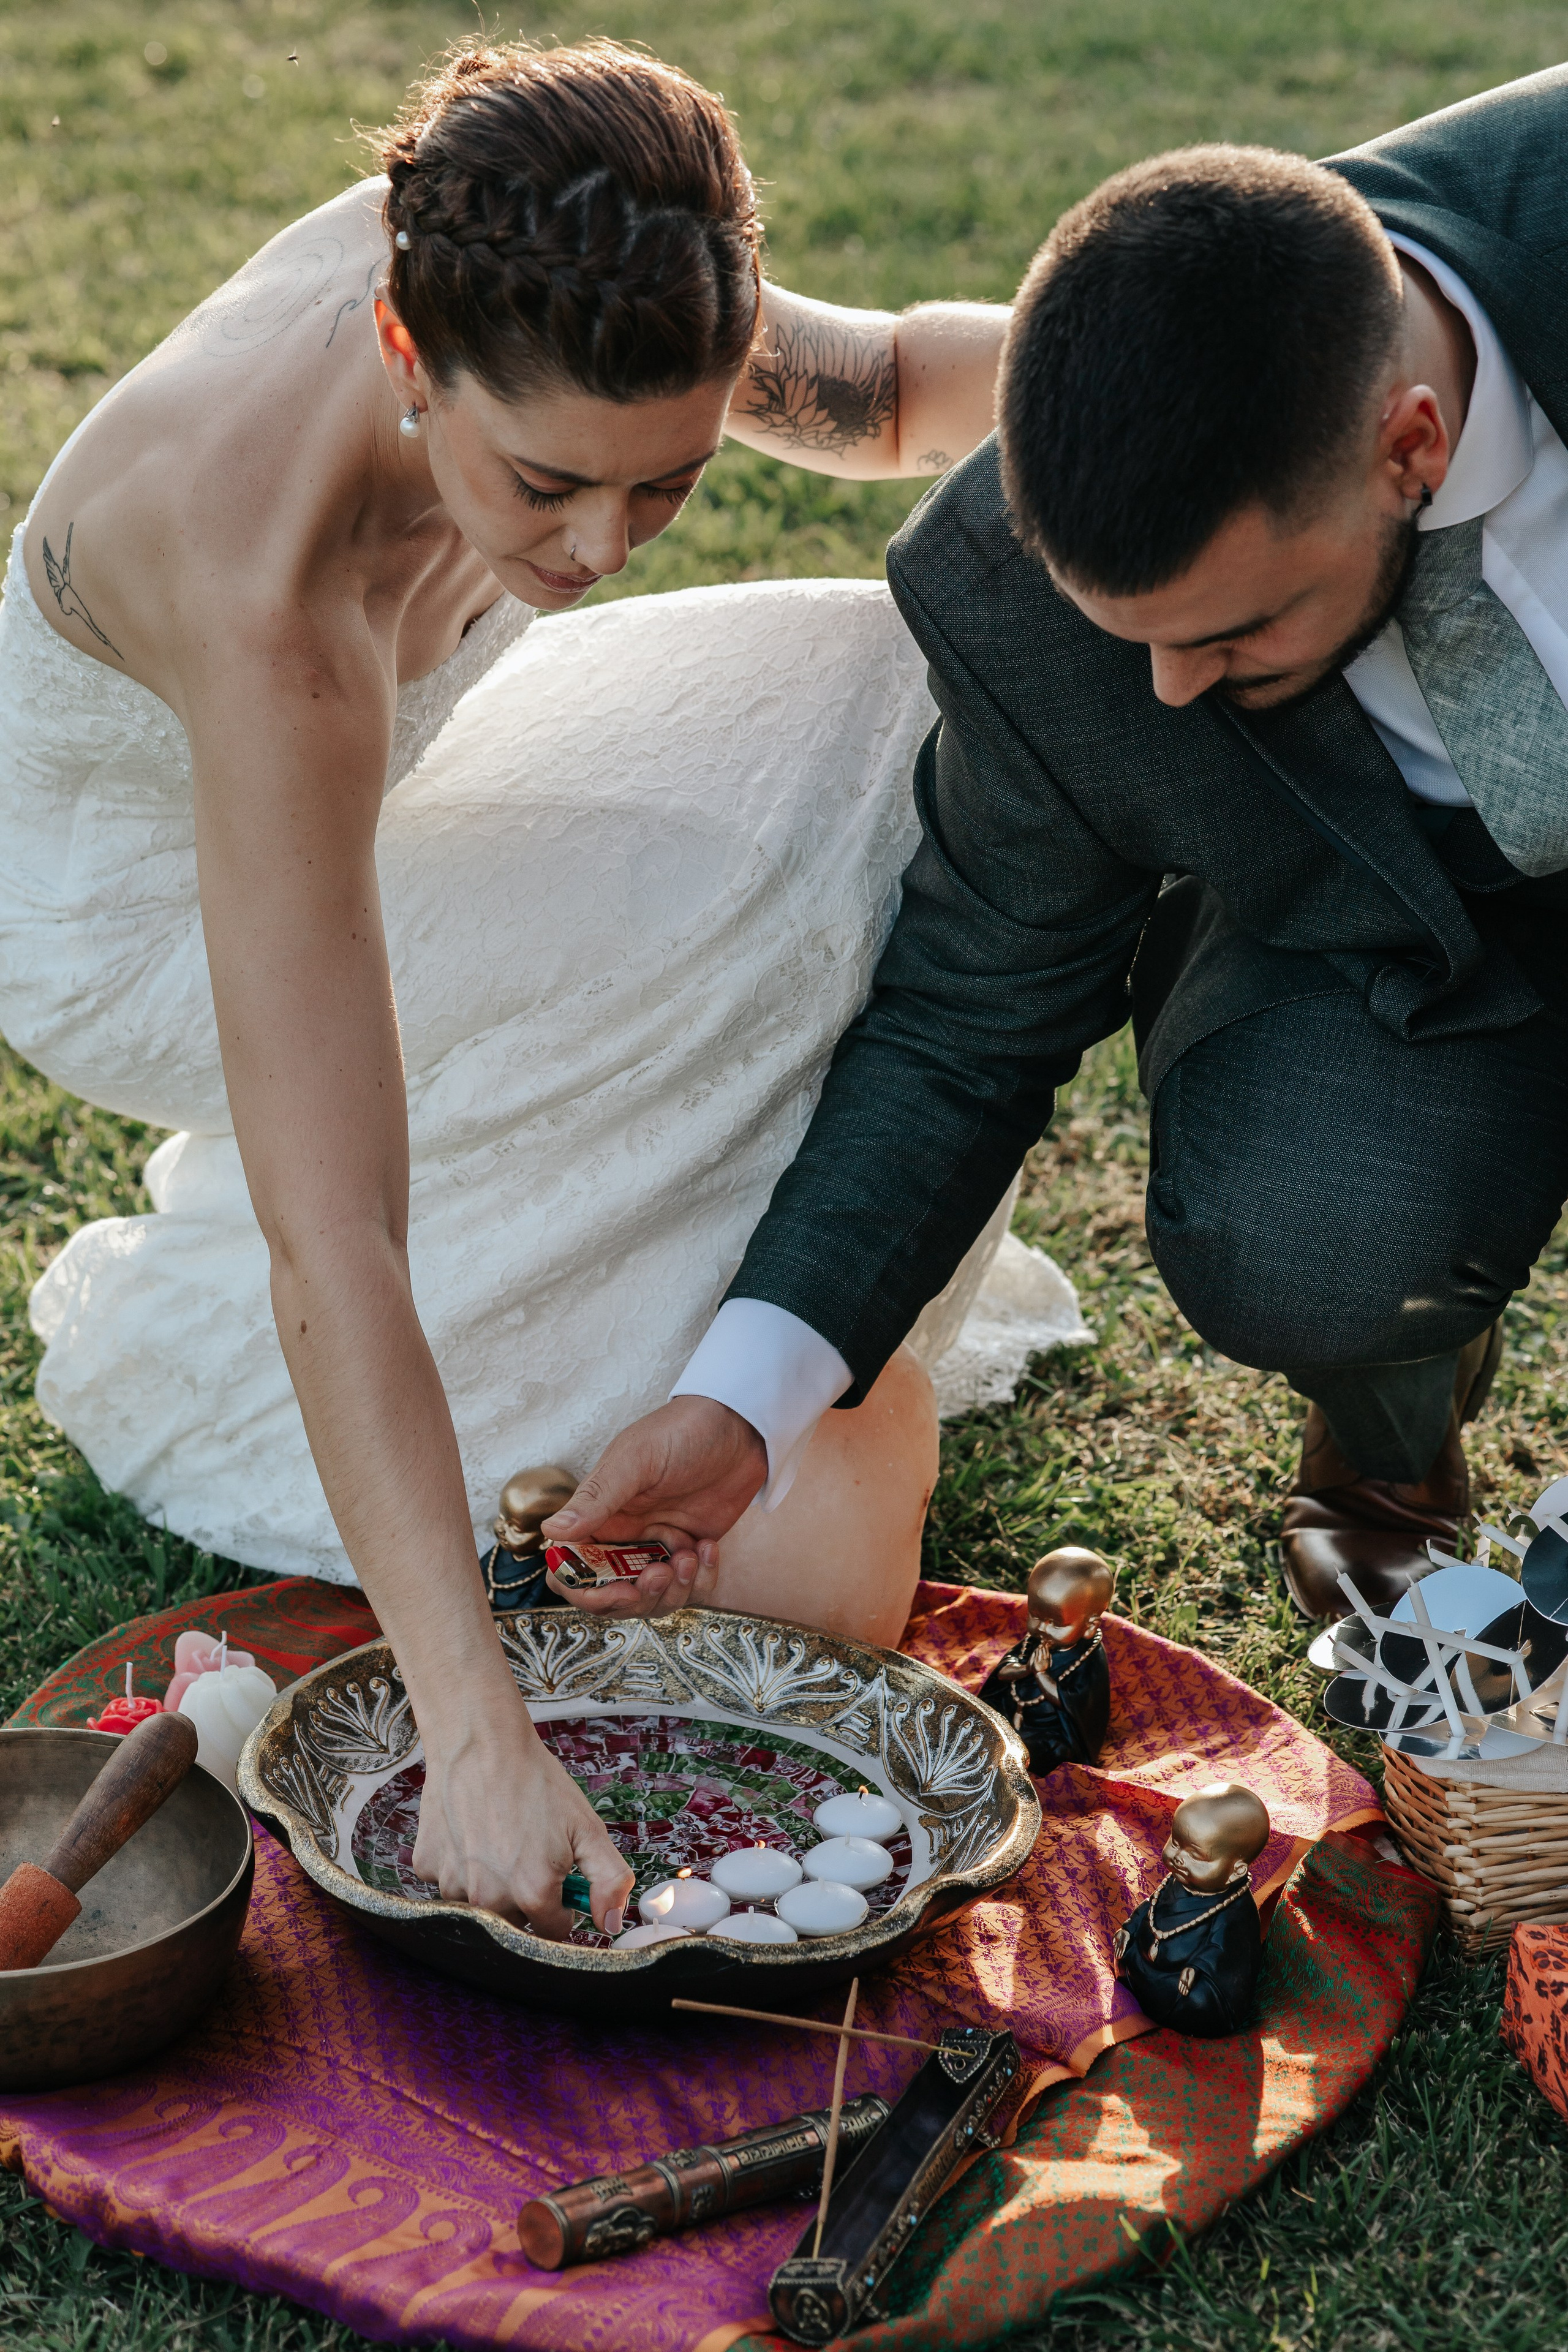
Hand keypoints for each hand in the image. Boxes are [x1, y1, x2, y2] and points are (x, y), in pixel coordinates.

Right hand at [412, 1695, 632, 1941]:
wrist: (481, 1742)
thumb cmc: (534, 1781)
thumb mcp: (588, 1827)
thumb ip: (608, 1880)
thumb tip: (610, 1923)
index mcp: (532, 1893)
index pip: (553, 1930)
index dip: (562, 1907)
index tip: (559, 1879)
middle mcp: (489, 1899)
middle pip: (515, 1922)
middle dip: (526, 1897)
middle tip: (528, 1852)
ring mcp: (453, 1885)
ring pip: (480, 1905)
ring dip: (492, 1883)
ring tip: (498, 1838)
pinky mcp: (427, 1868)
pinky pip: (449, 1882)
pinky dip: (461, 1866)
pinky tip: (471, 1833)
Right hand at [541, 1395, 767, 1617]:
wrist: (740, 1424)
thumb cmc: (681, 1430)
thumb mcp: (636, 1459)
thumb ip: (596, 1498)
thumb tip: (551, 1531)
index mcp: (599, 1516)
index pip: (572, 1570)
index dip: (585, 1591)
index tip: (614, 1591)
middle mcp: (625, 1537)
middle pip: (613, 1596)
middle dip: (636, 1597)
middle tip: (660, 1574)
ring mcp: (659, 1546)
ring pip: (654, 1599)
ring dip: (672, 1590)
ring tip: (690, 1554)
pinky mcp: (692, 1550)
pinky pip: (691, 1588)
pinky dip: (702, 1579)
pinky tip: (709, 1548)